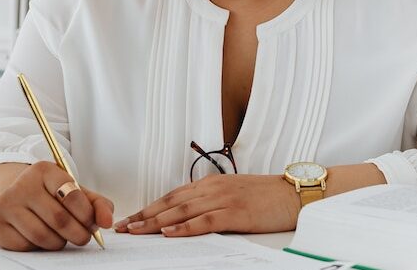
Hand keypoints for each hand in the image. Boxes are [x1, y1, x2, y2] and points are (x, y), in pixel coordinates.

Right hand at [0, 161, 114, 250]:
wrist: (14, 196)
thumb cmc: (50, 196)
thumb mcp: (75, 192)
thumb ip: (98, 204)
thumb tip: (107, 222)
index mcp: (44, 170)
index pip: (72, 195)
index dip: (87, 215)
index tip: (92, 223)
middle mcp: (22, 184)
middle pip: (60, 220)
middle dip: (78, 234)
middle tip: (83, 237)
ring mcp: (6, 204)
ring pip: (43, 236)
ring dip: (59, 243)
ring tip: (62, 237)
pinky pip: (26, 245)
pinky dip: (39, 247)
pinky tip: (41, 237)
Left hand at [115, 174, 300, 236]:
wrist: (293, 193)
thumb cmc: (266, 196)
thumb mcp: (233, 193)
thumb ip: (210, 200)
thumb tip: (187, 214)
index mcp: (210, 184)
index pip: (171, 196)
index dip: (149, 207)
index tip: (131, 218)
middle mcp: (212, 189)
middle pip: (170, 203)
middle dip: (144, 215)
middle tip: (123, 227)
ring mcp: (223, 200)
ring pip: (181, 211)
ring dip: (156, 222)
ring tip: (137, 231)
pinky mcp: (235, 213)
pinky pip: (205, 221)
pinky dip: (185, 227)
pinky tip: (170, 233)